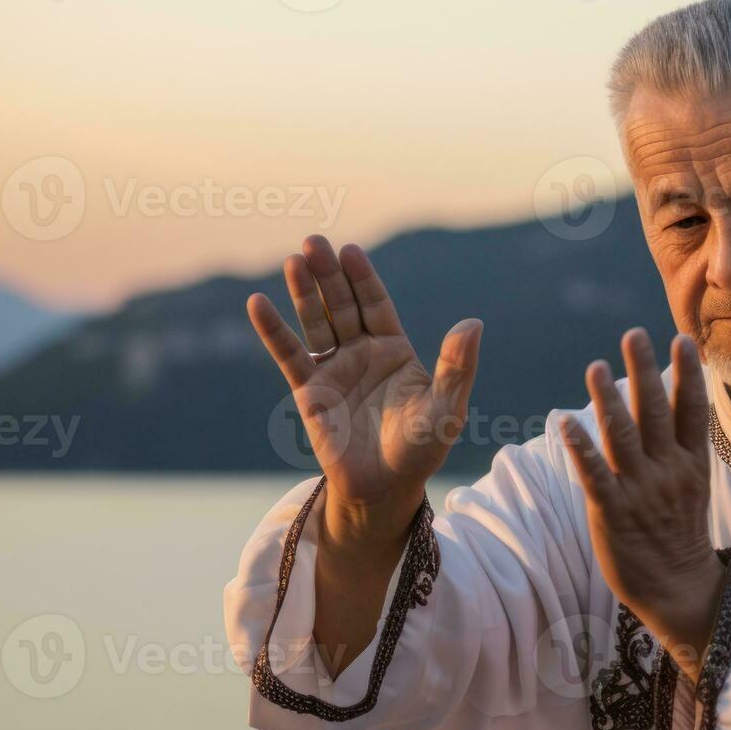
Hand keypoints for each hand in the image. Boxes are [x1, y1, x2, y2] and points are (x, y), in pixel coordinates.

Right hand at [246, 235, 481, 531]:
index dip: (362, 278)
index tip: (350, 250)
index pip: (376, 304)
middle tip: (314, 242)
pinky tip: (257, 303)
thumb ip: (458, 367)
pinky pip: (289, 355)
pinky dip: (273, 330)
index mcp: (395, 350)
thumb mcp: (448, 407)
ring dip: (304, 293)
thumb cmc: (422, 449)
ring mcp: (334, 370)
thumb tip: (473, 324)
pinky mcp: (309, 391)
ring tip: (293, 260)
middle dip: (329, 274)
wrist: (385, 487)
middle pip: (343, 305)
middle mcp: (362, 353)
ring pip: (316, 322)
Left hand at [560, 329, 724, 675]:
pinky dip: (581, 447)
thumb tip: (672, 413)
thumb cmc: (681, 538)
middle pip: (658, 413)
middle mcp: (669, 472)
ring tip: (594, 366)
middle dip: (645, 371)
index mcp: (692, 464)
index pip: (693, 410)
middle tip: (634, 335)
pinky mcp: (613, 512)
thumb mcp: (693, 489)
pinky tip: (567, 421)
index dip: (688, 374)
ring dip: (608, 399)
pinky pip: (594, 474)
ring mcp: (641, 491)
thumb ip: (680, 452)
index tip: (682, 340)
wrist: (681, 590)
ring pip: (624, 436)